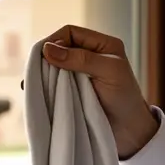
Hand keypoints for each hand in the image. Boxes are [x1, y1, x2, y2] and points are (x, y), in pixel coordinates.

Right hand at [35, 24, 158, 157]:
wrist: (129, 131)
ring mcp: (81, 74)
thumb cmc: (125, 98)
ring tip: (34, 83)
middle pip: (60, 48)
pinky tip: (40, 91)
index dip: (55, 41)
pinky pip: (55, 83)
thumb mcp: (108, 72)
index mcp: (102, 45)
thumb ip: (81, 58)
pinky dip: (46, 86)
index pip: (70, 33)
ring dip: (45, 73)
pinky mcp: (74, 91)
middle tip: (35, 71)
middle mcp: (90, 56)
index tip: (43, 56)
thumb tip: (48, 49)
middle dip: (47, 58)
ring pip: (55, 66)